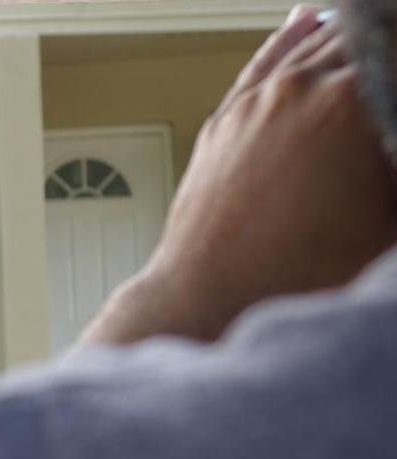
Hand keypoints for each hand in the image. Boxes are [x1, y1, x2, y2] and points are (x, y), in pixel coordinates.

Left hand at [82, 5, 396, 344]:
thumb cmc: (301, 274)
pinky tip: (307, 19)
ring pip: (316, 43)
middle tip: (389, 83)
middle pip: (366, 38)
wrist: (210, 299)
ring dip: (354, 37)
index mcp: (349, 102)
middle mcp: (299, 87)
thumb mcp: (388, 223)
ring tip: (378, 37)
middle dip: (387, 54)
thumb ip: (395, 167)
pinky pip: (263, 63)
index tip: (396, 121)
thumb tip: (390, 141)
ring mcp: (255, 101)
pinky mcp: (225, 120)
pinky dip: (290, 37)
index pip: (395, 52)